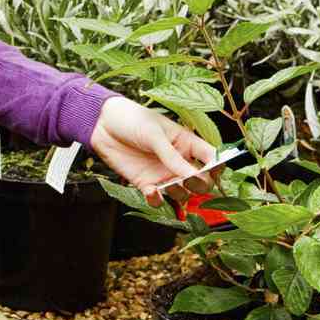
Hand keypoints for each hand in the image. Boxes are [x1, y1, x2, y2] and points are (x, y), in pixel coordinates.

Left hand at [88, 95, 216, 207]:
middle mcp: (178, 161)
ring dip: (180, 194)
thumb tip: (194, 177)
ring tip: (169, 185)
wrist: (102, 124)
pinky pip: (157, 199)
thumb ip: (172, 157)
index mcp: (186, 143)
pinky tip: (151, 192)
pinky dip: (157, 200)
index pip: (212, 159)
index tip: (213, 172)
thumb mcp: (154, 135)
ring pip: (182, 194)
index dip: (217, 168)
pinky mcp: (145, 183)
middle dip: (200, 185)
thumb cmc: (132, 119)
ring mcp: (163, 173)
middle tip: (190, 181)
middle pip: (201, 181)